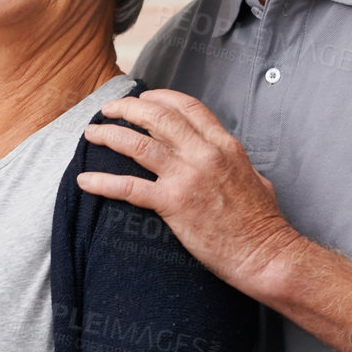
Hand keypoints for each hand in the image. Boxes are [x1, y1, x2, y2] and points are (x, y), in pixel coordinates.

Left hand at [78, 89, 303, 295]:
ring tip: (92, 134)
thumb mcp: (254, 177)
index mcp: (224, 145)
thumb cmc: (262, 223)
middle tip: (110, 109)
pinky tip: (86, 181)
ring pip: (139, 144)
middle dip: (128, 108)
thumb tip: (225, 158)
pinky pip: (130, 187)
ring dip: (110, 135)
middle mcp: (205, 153)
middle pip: (158, 116)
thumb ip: (233, 162)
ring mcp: (187, 177)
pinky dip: (103, 182)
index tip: (143, 98)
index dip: (160, 98)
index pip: (187, 107)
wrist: (265, 253)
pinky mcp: (173, 204)